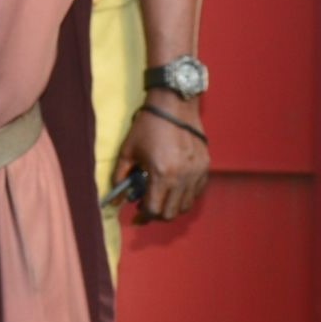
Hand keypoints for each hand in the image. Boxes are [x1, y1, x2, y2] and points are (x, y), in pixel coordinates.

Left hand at [114, 93, 209, 222]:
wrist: (174, 105)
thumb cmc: (147, 126)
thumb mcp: (128, 150)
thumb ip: (120, 176)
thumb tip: (116, 198)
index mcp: (161, 174)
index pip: (154, 209)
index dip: (143, 216)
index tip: (136, 215)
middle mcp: (182, 177)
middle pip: (171, 213)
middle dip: (157, 215)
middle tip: (147, 207)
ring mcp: (196, 173)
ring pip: (186, 205)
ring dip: (172, 207)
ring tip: (161, 197)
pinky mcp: (205, 167)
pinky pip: (197, 192)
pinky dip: (185, 196)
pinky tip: (175, 188)